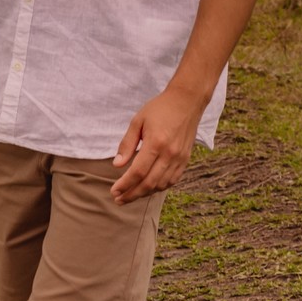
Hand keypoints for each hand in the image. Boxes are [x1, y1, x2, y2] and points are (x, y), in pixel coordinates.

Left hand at [110, 85, 205, 204]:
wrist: (187, 101)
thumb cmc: (160, 109)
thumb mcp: (138, 121)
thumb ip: (127, 144)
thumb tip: (117, 165)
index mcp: (156, 143)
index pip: (137, 172)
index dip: (124, 185)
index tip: (114, 192)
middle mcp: (169, 153)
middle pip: (148, 183)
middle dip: (132, 195)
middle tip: (119, 199)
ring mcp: (179, 158)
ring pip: (160, 185)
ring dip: (144, 194)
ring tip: (130, 196)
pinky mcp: (185, 160)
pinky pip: (171, 181)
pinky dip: (158, 188)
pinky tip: (147, 189)